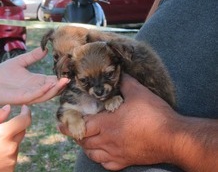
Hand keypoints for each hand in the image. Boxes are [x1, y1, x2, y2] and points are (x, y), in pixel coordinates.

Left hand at [0, 47, 68, 107]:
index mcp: (36, 81)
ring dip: (56, 88)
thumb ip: (32, 57)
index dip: (60, 77)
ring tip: (64, 81)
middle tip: (71, 77)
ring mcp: (30, 95)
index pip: (52, 80)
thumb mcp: (20, 62)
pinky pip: (35, 95)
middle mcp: (35, 89)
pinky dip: (43, 91)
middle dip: (61, 84)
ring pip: (46, 94)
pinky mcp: (22, 98)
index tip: (69, 71)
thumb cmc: (3, 74)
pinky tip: (50, 84)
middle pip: (52, 88)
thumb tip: (45, 49)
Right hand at [0, 105, 30, 171]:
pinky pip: (12, 157)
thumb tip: (9, 108)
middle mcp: (11, 148)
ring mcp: (11, 161)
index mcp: (3, 135)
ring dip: (9, 141)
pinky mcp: (10, 170)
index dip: (26, 112)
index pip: (24, 120)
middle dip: (15, 126)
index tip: (24, 107)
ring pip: (16, 144)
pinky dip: (6, 153)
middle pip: (22, 131)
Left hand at [59, 74, 177, 169]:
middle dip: (76, 135)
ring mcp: (116, 153)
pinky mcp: (125, 161)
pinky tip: (102, 151)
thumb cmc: (154, 114)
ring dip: (86, 146)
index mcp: (107, 123)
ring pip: (92, 154)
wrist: (173, 138)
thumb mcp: (138, 92)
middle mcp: (108, 140)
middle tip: (75, 128)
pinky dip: (100, 158)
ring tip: (86, 138)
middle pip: (83, 141)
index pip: (80, 127)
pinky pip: (106, 164)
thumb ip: (124, 82)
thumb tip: (117, 72)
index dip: (68, 126)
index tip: (61, 124)